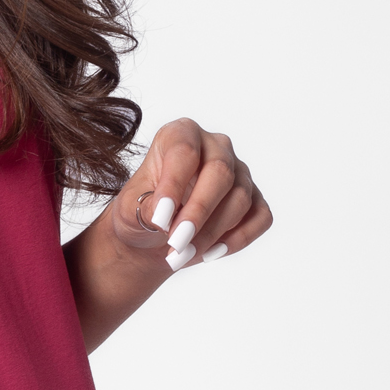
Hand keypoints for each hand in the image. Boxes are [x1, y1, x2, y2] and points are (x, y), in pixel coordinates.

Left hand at [106, 118, 271, 270]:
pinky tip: (209, 254)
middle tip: (176, 244)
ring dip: (211, 233)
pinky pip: (259, 218)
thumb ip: (145, 208)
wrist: (156, 236)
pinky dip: (237, 240)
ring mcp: (239, 172)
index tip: (160, 219)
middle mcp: (215, 146)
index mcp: (181, 133)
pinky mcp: (255, 198)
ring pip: (240, 199)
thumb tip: (164, 217)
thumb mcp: (129, 210)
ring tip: (181, 255)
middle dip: (198, 213)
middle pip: (220, 172)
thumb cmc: (143, 212)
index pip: (184, 152)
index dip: (173, 186)